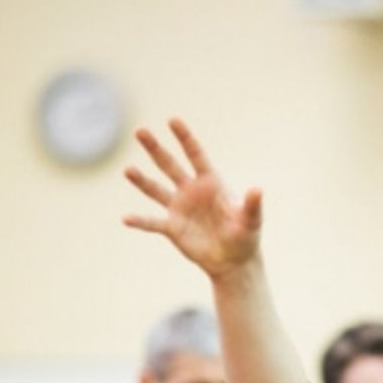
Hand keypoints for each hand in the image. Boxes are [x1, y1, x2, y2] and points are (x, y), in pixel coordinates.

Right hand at [123, 119, 262, 280]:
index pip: (195, 155)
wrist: (233, 261)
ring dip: (141, 180)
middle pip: (169, 164)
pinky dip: (140, 221)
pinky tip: (126, 219)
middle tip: (140, 131)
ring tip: (127, 170)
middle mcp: (191, 191)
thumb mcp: (251, 220)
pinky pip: (152, 222)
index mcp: (210, 183)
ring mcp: (179, 208)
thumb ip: (252, 204)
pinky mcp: (172, 228)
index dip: (184, 138)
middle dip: (155, 148)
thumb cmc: (245, 237)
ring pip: (156, 189)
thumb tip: (257, 189)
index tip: (172, 120)